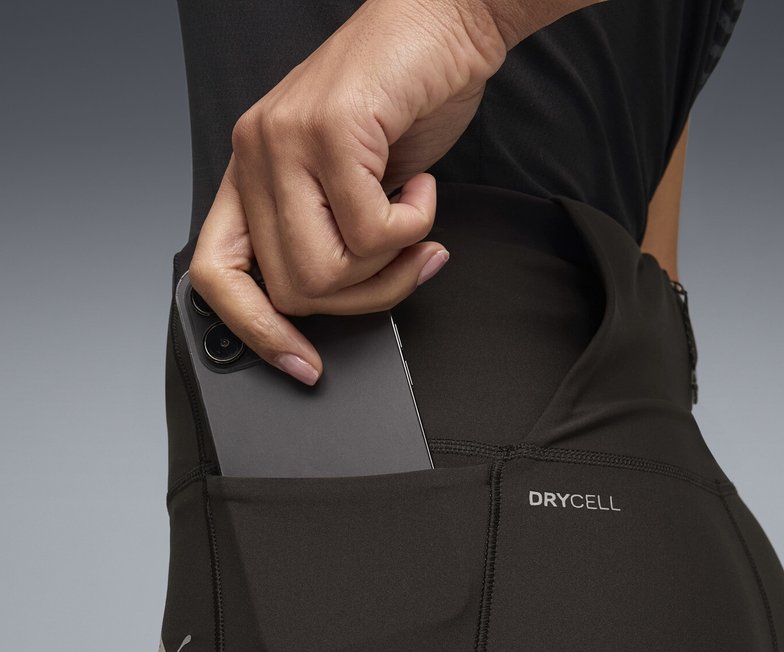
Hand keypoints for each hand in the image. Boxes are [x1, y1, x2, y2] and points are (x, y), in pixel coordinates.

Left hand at [188, 0, 604, 384]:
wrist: (447, 24)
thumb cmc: (403, 104)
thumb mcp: (350, 187)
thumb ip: (328, 241)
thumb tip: (334, 316)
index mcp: (250, 175)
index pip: (217, 276)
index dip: (257, 334)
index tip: (305, 365)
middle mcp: (256, 156)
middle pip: (293, 290)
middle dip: (363, 294)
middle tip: (402, 257)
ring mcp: (287, 139)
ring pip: (327, 271)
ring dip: (390, 263)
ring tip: (413, 217)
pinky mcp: (332, 129)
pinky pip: (372, 231)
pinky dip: (415, 223)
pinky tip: (421, 185)